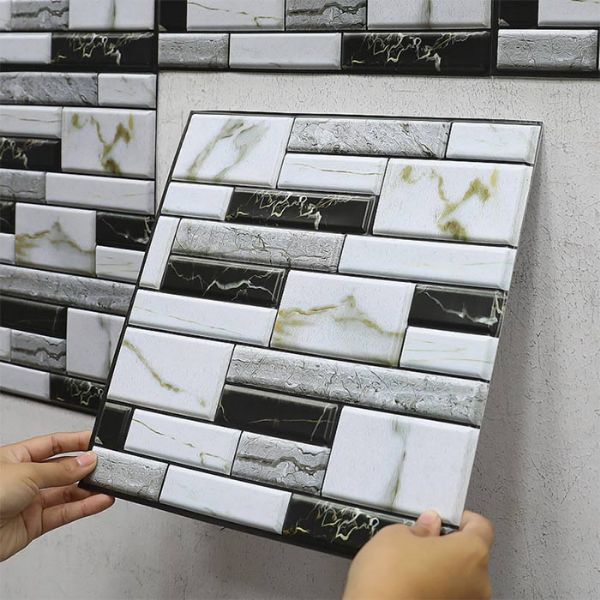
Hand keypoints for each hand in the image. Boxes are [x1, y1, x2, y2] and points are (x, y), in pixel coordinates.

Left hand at [0, 431, 113, 561]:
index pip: (53, 444)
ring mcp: (29, 502)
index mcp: (17, 457)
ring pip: (66, 493)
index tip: (97, 440)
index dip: (75, 441)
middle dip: (85, 467)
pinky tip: (99, 501)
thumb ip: (61, 469)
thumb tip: (87, 461)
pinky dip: (84, 508)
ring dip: (88, 490)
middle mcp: (24, 479)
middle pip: (63, 469)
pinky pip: (65, 513)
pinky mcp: (33, 525)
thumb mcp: (26, 473)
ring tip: (108, 484)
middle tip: (105, 465)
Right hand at [344, 510, 493, 599]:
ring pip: (460, 579)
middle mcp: (479, 583)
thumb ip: (419, 528)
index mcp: (471, 553)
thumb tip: (428, 526)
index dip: (460, 519)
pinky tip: (411, 587)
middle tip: (421, 542)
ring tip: (411, 568)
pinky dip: (436, 590)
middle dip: (447, 547)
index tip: (444, 519)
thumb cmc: (389, 580)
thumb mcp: (396, 536)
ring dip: (441, 571)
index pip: (481, 527)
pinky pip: (450, 596)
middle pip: (471, 556)